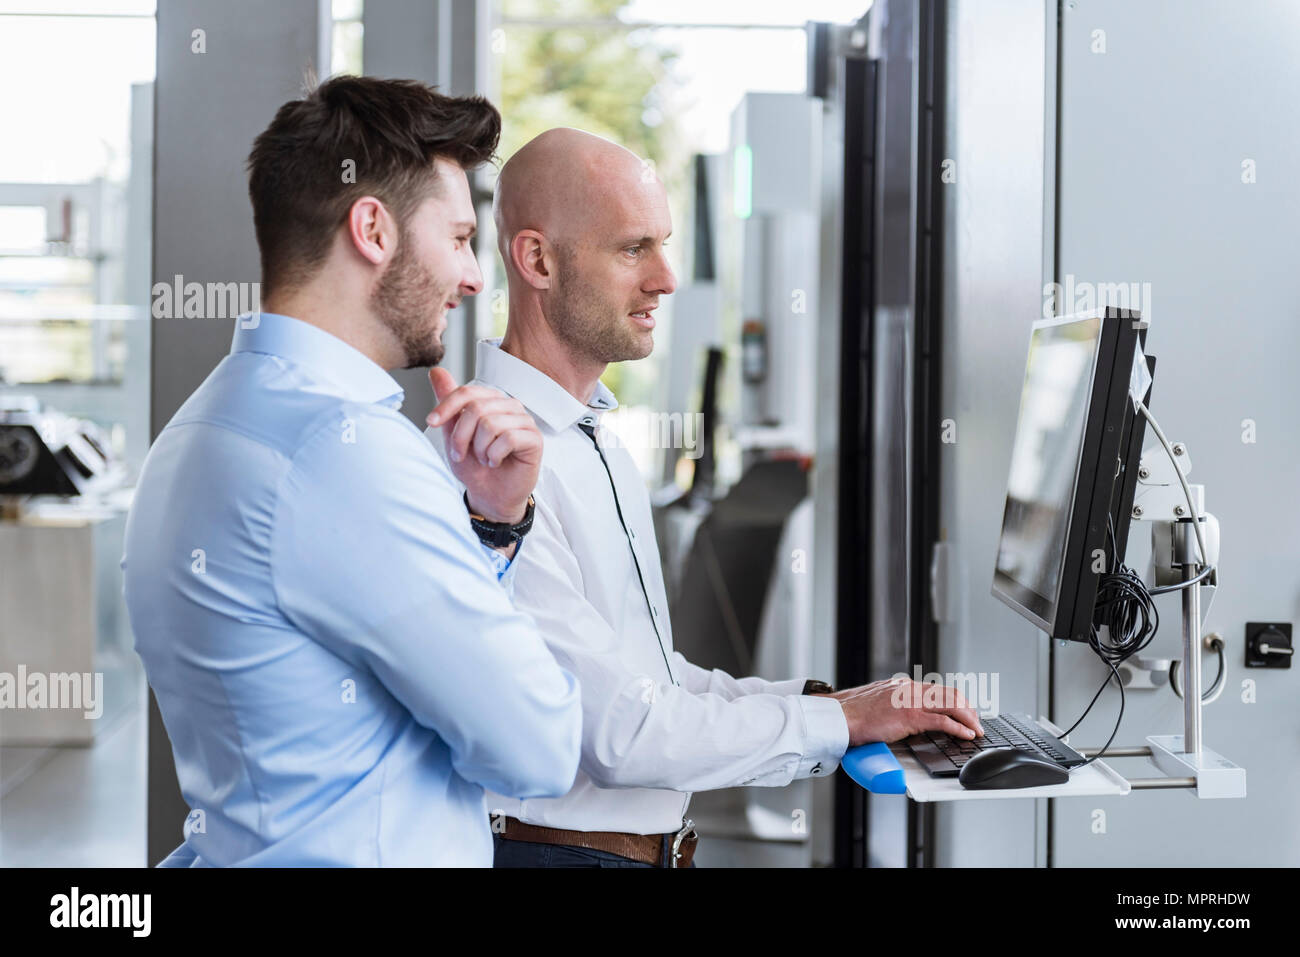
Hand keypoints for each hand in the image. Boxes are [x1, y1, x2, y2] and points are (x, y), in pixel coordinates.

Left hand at [427, 368, 541, 523]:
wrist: (490, 495)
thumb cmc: (474, 465)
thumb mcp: (453, 434)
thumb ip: (448, 403)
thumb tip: (436, 370)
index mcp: (491, 401)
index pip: (467, 392)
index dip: (446, 406)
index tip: (431, 422)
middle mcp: (509, 406)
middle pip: (477, 409)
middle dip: (461, 436)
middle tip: (459, 454)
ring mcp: (524, 421)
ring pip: (491, 424)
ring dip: (479, 448)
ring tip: (482, 458)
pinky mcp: (534, 439)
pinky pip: (508, 439)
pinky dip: (494, 455)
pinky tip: (495, 461)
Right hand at [819, 678, 983, 748]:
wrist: (840, 716)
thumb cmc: (853, 714)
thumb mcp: (878, 702)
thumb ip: (894, 705)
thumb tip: (904, 717)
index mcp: (903, 686)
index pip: (938, 689)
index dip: (956, 701)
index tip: (965, 711)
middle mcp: (910, 689)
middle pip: (950, 693)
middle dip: (968, 709)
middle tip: (976, 722)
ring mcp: (911, 701)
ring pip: (951, 704)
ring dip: (969, 718)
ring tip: (976, 730)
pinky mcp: (910, 716)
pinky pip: (943, 720)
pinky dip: (959, 728)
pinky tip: (967, 735)